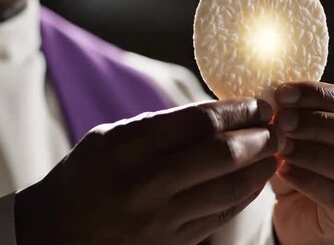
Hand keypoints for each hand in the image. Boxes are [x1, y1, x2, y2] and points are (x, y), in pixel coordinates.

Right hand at [15, 98, 276, 244]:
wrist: (56, 235)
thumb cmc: (85, 176)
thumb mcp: (111, 138)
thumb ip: (161, 126)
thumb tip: (218, 114)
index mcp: (128, 147)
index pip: (200, 122)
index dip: (239, 110)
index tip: (259, 103)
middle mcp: (146, 183)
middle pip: (222, 154)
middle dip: (260, 136)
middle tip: (277, 125)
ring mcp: (161, 218)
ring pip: (229, 188)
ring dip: (261, 167)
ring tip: (276, 151)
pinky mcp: (172, 243)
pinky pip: (222, 216)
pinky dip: (245, 196)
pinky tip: (257, 180)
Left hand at [271, 82, 333, 244]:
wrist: (298, 211)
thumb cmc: (304, 163)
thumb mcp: (301, 132)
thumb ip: (298, 112)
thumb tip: (278, 95)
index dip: (318, 94)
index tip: (283, 94)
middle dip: (319, 123)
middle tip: (282, 121)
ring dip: (315, 153)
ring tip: (282, 147)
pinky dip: (309, 182)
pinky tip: (284, 172)